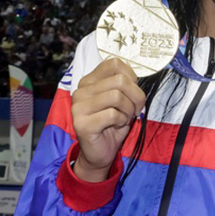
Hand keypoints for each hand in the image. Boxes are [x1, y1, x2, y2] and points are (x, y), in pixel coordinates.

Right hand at [71, 58, 144, 181]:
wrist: (100, 152)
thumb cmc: (112, 124)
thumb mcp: (121, 99)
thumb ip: (124, 85)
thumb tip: (134, 79)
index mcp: (89, 81)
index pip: (114, 63)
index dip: (131, 76)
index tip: (133, 91)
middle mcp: (81, 91)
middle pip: (120, 80)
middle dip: (136, 96)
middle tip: (134, 109)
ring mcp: (79, 107)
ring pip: (117, 96)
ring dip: (128, 109)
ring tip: (124, 117)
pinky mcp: (82, 123)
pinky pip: (113, 114)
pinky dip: (122, 121)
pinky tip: (117, 126)